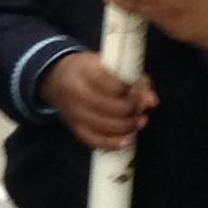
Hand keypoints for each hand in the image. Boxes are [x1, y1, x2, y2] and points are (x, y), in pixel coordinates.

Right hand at [40, 51, 158, 150]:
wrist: (55, 79)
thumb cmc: (87, 70)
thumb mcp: (106, 64)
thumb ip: (131, 78)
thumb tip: (152, 101)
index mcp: (84, 72)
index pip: (113, 84)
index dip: (132, 89)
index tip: (140, 87)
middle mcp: (77, 94)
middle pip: (112, 107)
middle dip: (133, 109)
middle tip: (142, 107)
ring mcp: (75, 113)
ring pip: (106, 126)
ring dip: (128, 126)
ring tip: (141, 121)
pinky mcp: (75, 128)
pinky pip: (95, 141)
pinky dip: (113, 143)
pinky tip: (127, 140)